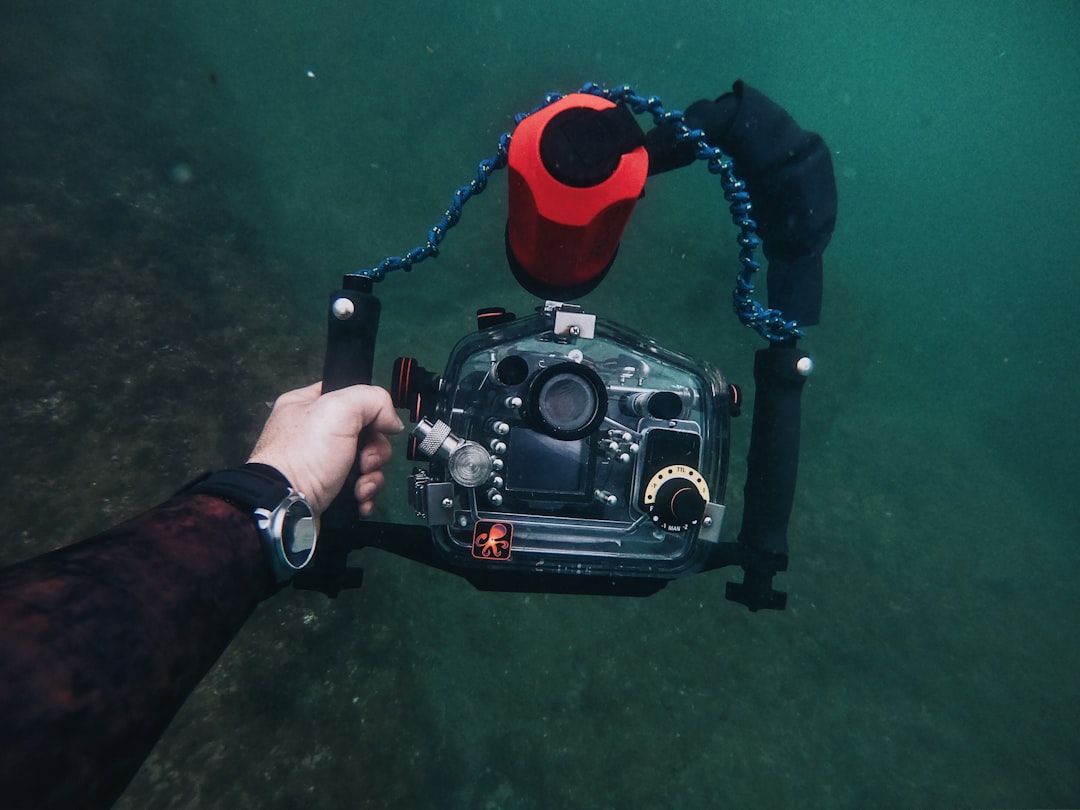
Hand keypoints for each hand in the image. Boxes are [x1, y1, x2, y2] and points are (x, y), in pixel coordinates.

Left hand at [247, 382, 403, 515]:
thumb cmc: (305, 454)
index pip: (351, 397)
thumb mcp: (339, 409)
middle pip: (366, 433)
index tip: (377, 425)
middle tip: (366, 462)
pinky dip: (365, 493)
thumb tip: (392, 421)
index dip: (370, 411)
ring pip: (366, 462)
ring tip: (361, 487)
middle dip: (375, 451)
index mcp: (308, 404)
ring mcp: (321, 463)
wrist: (286, 507)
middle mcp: (314, 432)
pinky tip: (360, 498)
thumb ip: (372, 400)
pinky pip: (360, 486)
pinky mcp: (328, 489)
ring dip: (372, 476)